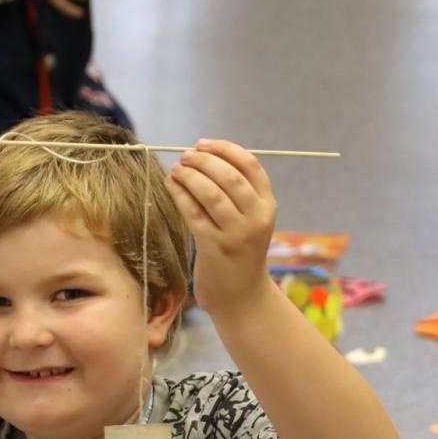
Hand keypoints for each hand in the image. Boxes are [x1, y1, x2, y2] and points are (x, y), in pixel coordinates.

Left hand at [163, 139, 278, 316]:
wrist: (241, 295)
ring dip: (189, 176)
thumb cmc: (240, 251)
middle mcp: (256, 218)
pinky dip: (179, 194)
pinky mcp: (214, 247)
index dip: (224, 149)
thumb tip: (202, 155)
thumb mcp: (250, 219)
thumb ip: (237, 192)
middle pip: (229, 176)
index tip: (202, 143)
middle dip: (203, 160)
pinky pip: (193, 212)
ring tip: (176, 170)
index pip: (250, 165)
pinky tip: (170, 185)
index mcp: (268, 205)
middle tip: (184, 156)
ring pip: (210, 193)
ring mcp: (236, 233)